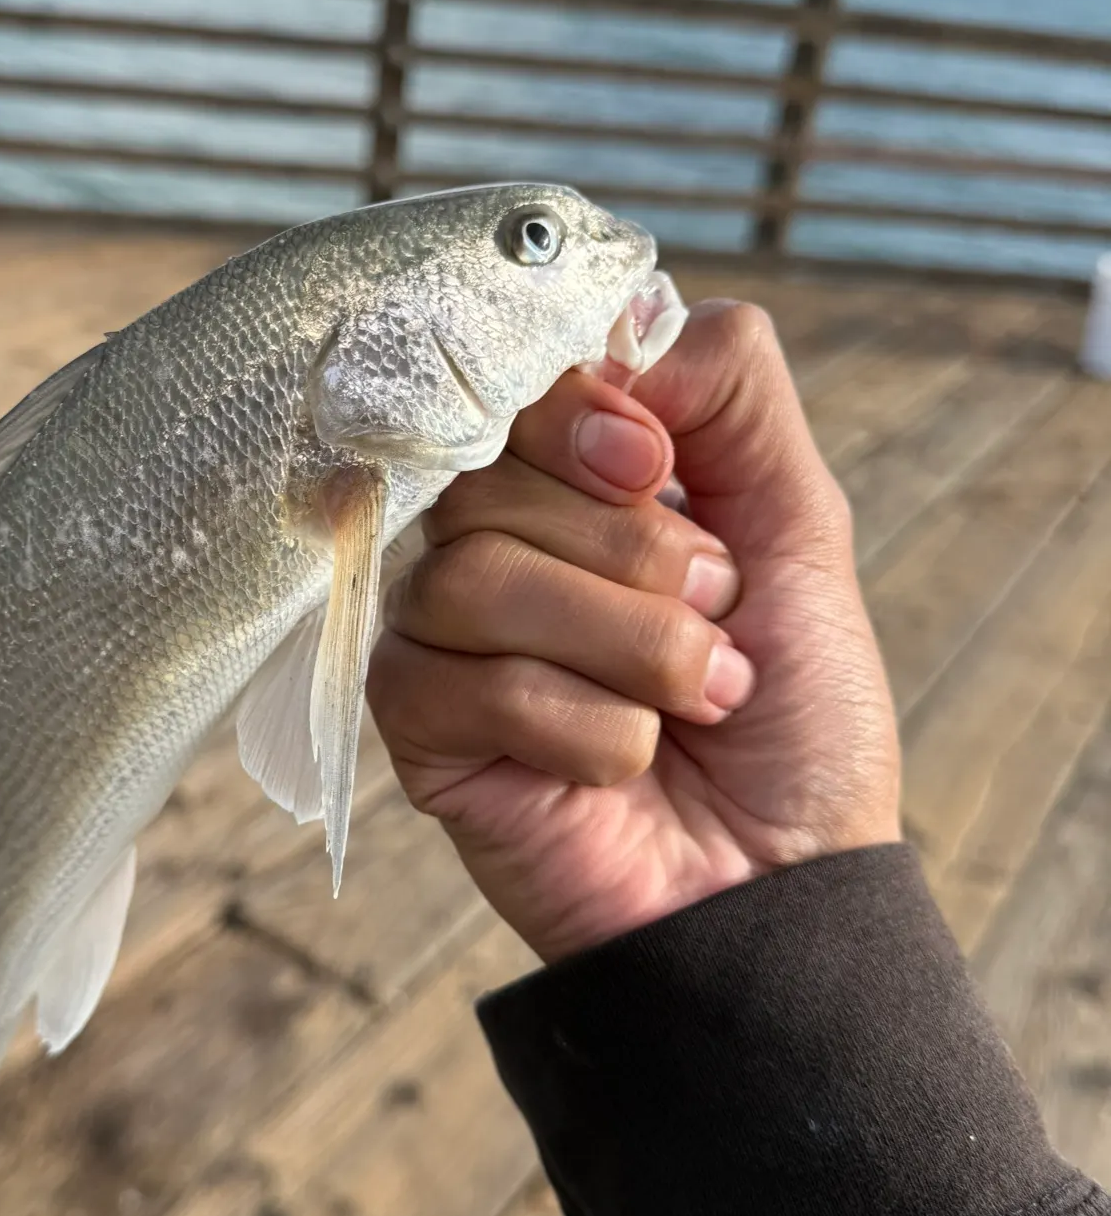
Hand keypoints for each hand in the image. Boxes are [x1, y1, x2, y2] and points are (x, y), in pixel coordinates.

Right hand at [367, 302, 902, 965]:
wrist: (782, 885)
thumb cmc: (794, 714)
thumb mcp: (800, 525)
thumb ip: (733, 393)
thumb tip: (627, 329)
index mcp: (568, 484)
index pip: (514, 386)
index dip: (578, 415)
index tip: (657, 468)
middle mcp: (493, 540)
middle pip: (490, 480)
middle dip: (633, 556)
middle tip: (715, 617)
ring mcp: (444, 631)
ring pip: (475, 574)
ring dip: (625, 648)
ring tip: (693, 700)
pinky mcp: (415, 722)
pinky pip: (459, 680)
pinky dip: (579, 728)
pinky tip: (622, 767)